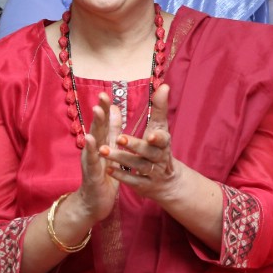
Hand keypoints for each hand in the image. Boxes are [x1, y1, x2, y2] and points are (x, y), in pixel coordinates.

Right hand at [77, 91, 119, 222]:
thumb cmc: (104, 174)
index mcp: (101, 144)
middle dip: (99, 112)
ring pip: (93, 141)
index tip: (106, 93)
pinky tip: (91, 139)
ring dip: (95, 126)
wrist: (94, 203)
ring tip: (97, 111)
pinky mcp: (92, 174)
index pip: (103, 123)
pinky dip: (92, 149)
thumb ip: (113, 130)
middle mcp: (94, 150)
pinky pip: (92, 160)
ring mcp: (91, 161)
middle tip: (102, 96)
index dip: (105, 109)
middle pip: (97, 128)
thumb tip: (114, 108)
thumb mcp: (111, 149)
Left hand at [102, 84, 180, 201]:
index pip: (163, 139)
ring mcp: (153, 173)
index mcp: (164, 143)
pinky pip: (133, 181)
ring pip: (137, 166)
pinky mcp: (144, 186)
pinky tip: (108, 169)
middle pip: (148, 152)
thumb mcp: (161, 128)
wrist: (168, 181)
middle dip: (134, 145)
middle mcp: (160, 158)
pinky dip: (121, 175)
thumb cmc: (160, 148)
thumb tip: (164, 85)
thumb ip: (159, 108)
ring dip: (121, 159)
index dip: (158, 138)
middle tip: (119, 138)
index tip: (151, 135)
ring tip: (103, 151)